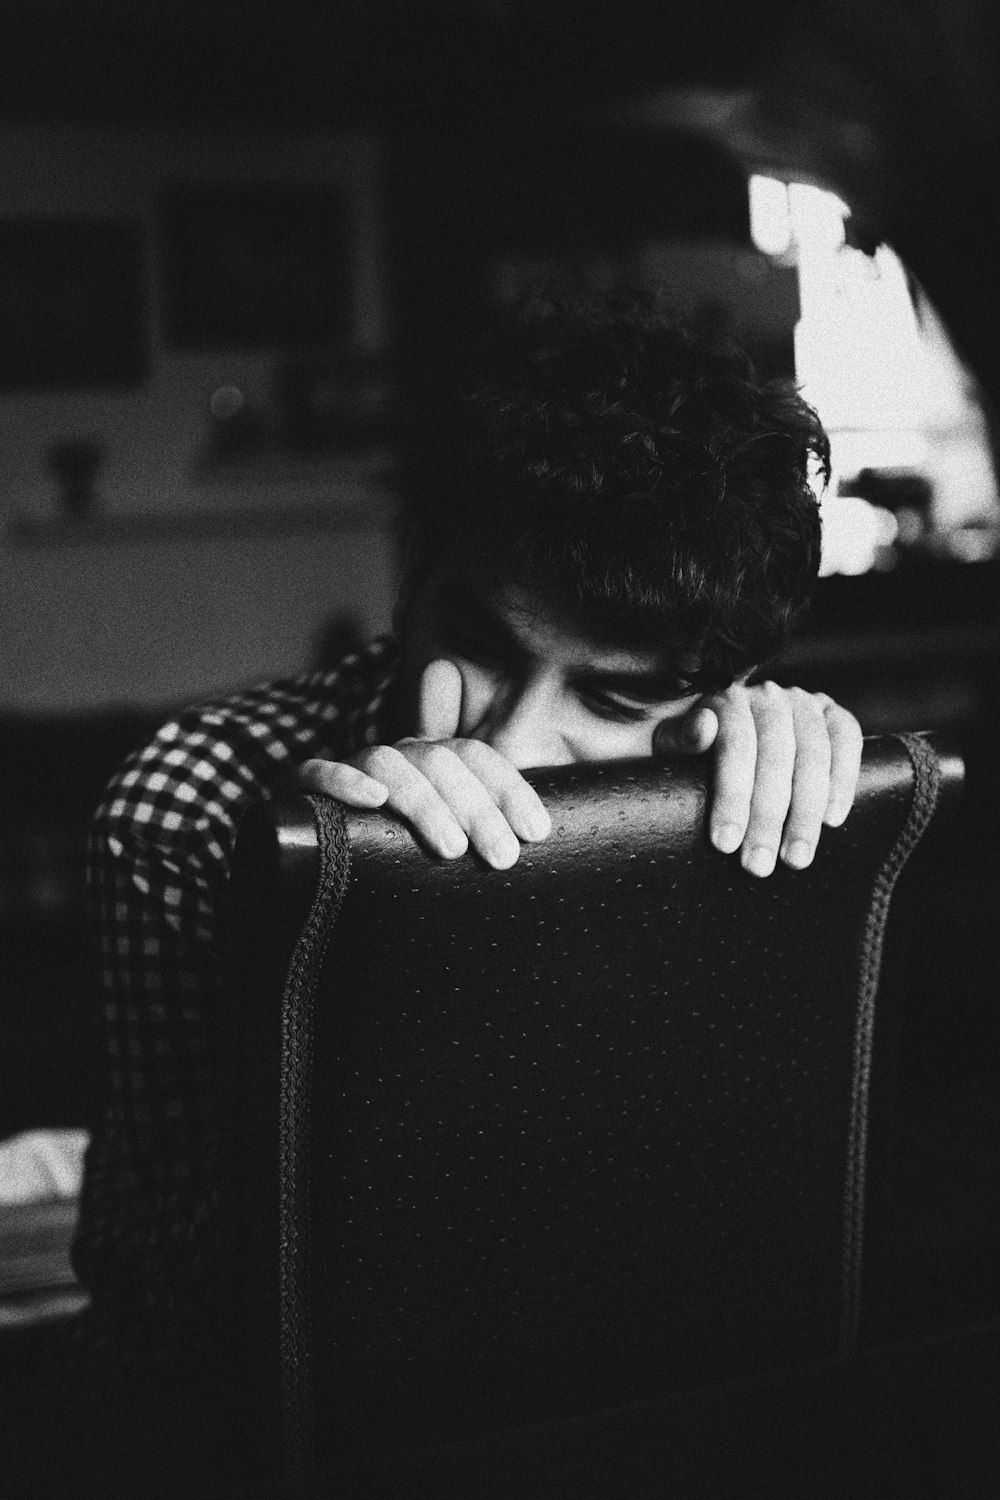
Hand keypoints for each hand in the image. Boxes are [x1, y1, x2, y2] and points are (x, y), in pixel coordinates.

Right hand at [298, 659, 550, 867]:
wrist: (322, 864)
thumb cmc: (404, 854)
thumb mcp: (455, 838)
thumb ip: (487, 825)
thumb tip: (541, 832)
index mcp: (436, 762)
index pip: (478, 757)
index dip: (510, 789)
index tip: (537, 832)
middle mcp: (399, 757)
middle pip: (442, 762)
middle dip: (478, 808)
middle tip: (503, 858)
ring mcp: (354, 769)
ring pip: (389, 764)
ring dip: (425, 803)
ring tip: (452, 849)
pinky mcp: (305, 789)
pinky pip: (319, 772)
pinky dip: (345, 781)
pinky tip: (372, 801)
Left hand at [653, 683, 862, 877]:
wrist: (727, 731)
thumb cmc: (693, 749)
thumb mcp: (670, 741)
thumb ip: (678, 737)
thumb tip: (704, 728)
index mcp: (727, 699)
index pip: (735, 747)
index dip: (732, 797)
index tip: (725, 844)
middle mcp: (769, 696)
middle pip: (776, 756)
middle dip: (768, 817)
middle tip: (759, 865)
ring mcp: (804, 702)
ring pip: (814, 755)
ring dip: (807, 812)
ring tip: (796, 858)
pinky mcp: (833, 713)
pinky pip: (847, 741)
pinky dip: (843, 780)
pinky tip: (833, 820)